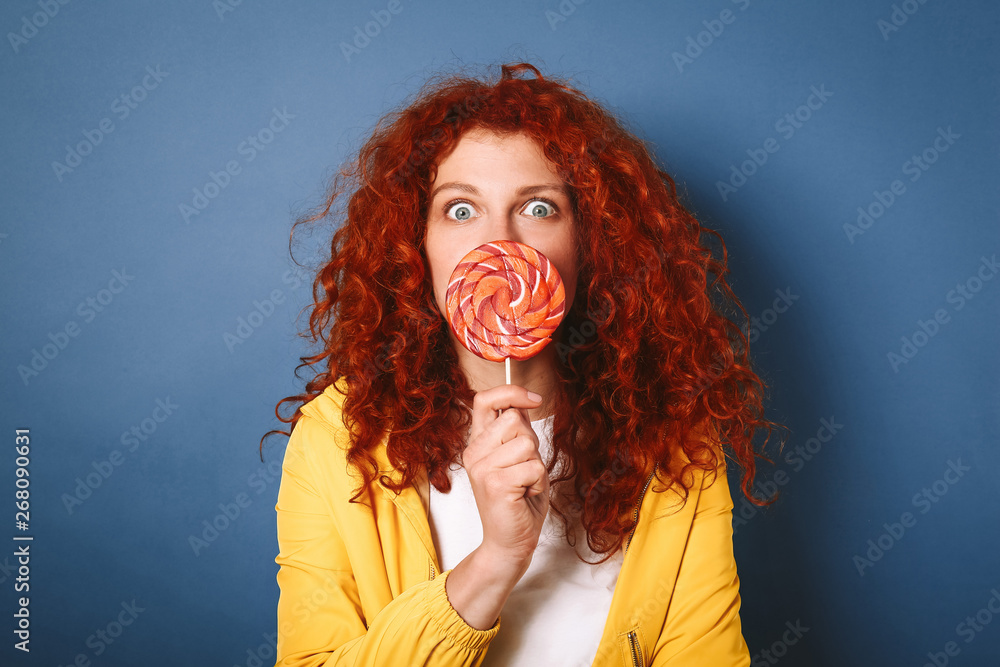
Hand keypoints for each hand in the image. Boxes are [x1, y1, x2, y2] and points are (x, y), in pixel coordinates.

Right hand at [463, 384, 549, 567]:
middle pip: (515, 420)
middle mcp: (474, 452)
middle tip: (524, 470)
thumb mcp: (519, 459)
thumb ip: (517, 432)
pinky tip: (525, 495)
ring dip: (536, 465)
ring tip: (525, 484)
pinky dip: (538, 482)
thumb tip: (523, 403)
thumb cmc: (518, 502)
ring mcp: (482, 467)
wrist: (510, 543)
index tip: (533, 399)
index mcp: (478, 444)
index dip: (510, 392)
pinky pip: (534, 466)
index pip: (485, 400)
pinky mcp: (496, 483)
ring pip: (527, 443)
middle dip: (532, 443)